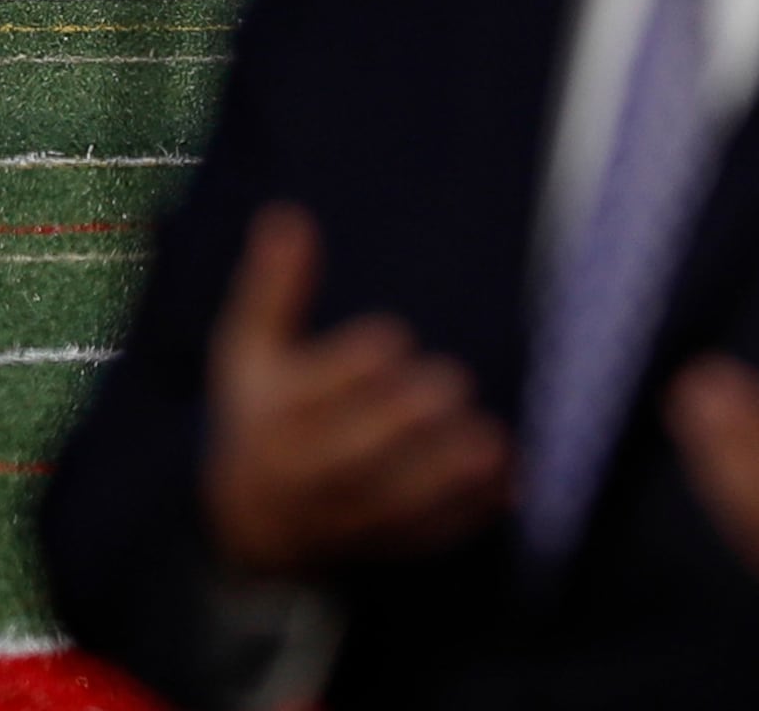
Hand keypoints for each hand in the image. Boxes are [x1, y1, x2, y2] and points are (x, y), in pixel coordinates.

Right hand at [204, 202, 514, 576]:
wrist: (249, 523)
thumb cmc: (258, 414)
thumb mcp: (249, 350)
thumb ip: (273, 288)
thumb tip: (288, 214)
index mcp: (271, 413)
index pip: (309, 392)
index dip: (351, 366)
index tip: (395, 338)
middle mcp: (304, 469)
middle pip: (352, 451)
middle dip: (403, 420)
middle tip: (455, 382)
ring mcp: (343, 516)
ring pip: (394, 502)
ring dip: (445, 476)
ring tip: (492, 441)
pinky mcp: (381, 545)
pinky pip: (425, 537)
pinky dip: (468, 516)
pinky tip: (509, 485)